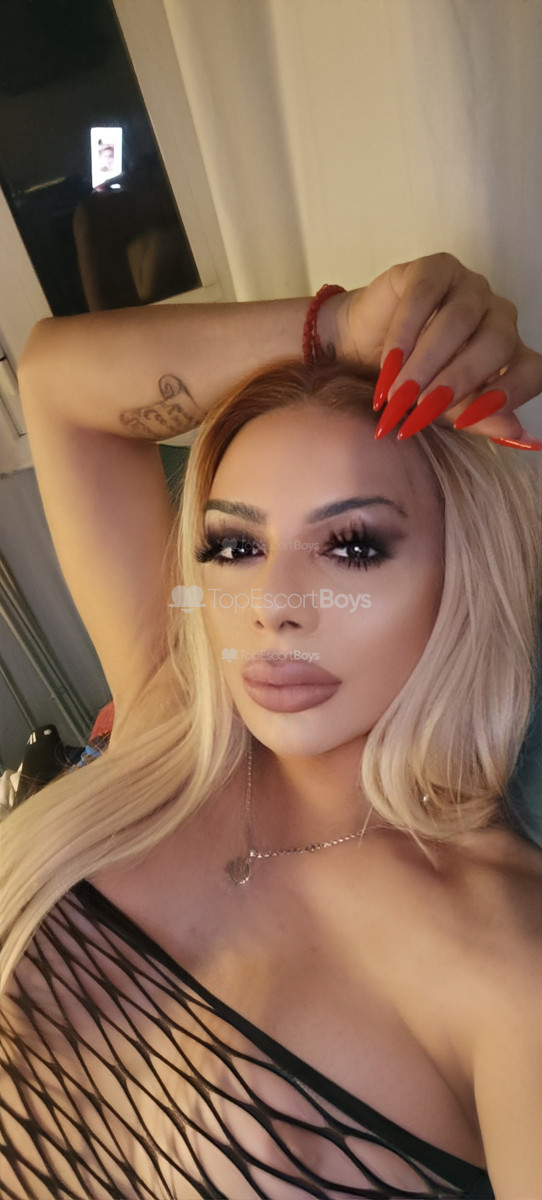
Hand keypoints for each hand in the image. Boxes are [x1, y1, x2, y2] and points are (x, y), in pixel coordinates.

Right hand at [336, 253, 541, 446]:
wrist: (361, 351)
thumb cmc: (409, 382)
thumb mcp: (443, 409)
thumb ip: (478, 417)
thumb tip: (516, 434)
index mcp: (509, 354)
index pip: (531, 369)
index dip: (508, 394)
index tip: (467, 419)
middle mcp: (497, 316)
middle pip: (497, 343)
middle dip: (457, 380)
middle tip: (420, 407)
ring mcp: (470, 288)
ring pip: (460, 319)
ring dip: (426, 361)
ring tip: (398, 391)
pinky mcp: (436, 268)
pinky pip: (425, 296)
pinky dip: (405, 334)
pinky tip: (390, 362)